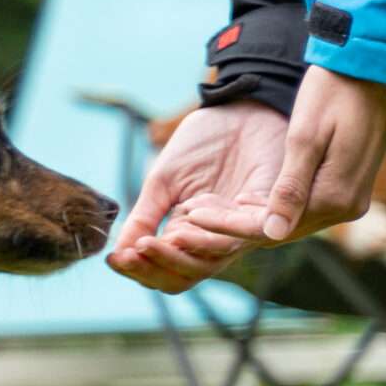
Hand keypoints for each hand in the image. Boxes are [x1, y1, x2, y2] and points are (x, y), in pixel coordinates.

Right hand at [107, 98, 288, 293]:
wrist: (240, 109)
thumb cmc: (202, 145)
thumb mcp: (162, 182)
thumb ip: (144, 218)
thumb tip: (117, 253)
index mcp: (189, 235)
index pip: (163, 270)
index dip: (138, 270)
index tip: (114, 258)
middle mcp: (216, 239)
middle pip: (188, 276)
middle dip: (156, 268)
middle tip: (134, 251)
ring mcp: (244, 228)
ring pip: (214, 260)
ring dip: (182, 252)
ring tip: (155, 237)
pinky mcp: (271, 208)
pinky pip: (248, 229)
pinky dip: (218, 226)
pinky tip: (193, 211)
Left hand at [181, 67, 385, 244]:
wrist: (374, 68)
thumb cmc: (336, 92)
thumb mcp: (305, 136)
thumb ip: (288, 188)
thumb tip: (272, 232)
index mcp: (335, 197)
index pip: (271, 227)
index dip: (227, 225)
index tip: (187, 216)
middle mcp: (346, 208)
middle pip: (279, 231)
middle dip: (232, 227)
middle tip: (185, 219)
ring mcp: (349, 201)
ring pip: (289, 222)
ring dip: (249, 219)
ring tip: (203, 210)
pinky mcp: (346, 189)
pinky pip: (302, 208)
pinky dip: (270, 207)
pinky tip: (238, 201)